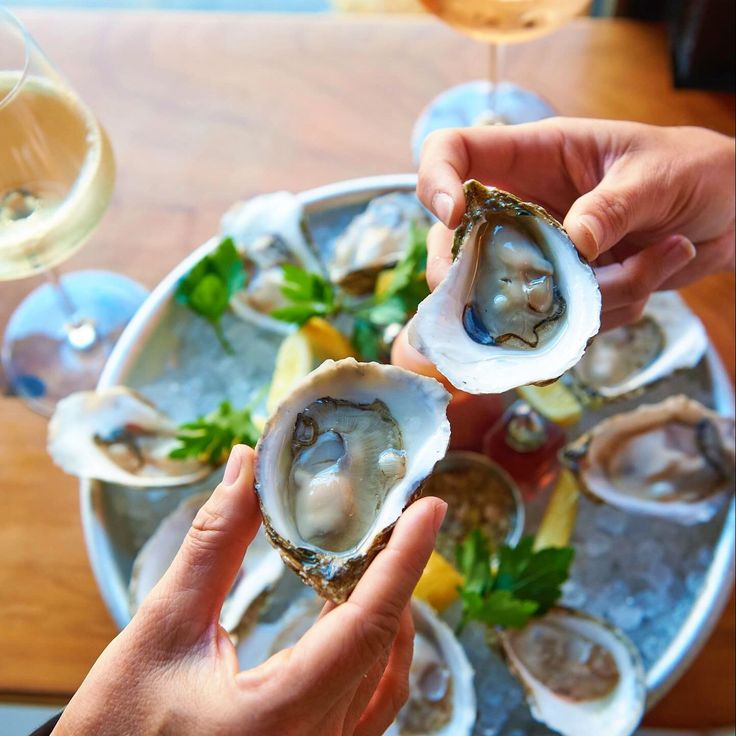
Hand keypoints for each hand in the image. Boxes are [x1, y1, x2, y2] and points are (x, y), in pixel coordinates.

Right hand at [54, 445, 446, 735]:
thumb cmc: (119, 725)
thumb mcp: (161, 629)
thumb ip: (213, 544)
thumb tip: (246, 465)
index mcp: (279, 716)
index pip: (366, 627)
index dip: (403, 561)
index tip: (430, 509)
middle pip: (383, 646)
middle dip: (396, 572)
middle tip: (397, 515)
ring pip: (385, 677)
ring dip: (389, 609)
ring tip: (379, 553)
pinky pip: (370, 702)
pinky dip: (375, 648)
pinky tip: (354, 612)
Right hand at [416, 118, 734, 330]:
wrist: (730, 211)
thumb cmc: (692, 169)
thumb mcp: (658, 176)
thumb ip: (612, 207)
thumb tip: (573, 247)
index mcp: (533, 157)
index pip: (455, 152)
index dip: (435, 181)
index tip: (454, 219)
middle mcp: (522, 209)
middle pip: (455, 245)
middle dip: (475, 280)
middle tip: (525, 292)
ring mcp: (538, 254)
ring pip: (514, 299)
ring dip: (586, 297)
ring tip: (653, 260)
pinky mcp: (561, 291)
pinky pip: (560, 322)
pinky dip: (607, 313)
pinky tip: (652, 274)